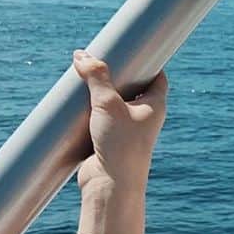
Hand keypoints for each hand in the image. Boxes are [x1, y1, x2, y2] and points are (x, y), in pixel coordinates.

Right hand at [72, 49, 167, 194]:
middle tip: (102, 58)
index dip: (148, 62)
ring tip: (84, 76)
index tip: (134, 49)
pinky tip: (76, 102)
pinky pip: (101, 118)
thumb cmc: (120, 145)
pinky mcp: (109, 140)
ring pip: (115, 103)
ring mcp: (127, 130)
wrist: (110, 185)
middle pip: (134, 88)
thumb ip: (96, 77)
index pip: (157, 77)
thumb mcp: (107, 104)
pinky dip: (90, 109)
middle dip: (118, 74)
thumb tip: (82, 55)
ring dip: (100, 92)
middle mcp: (145, 117)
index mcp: (155, 106)